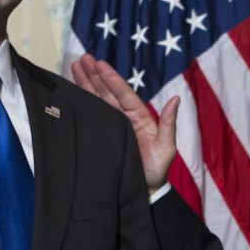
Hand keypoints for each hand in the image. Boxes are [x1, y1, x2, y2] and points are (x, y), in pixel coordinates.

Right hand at [70, 54, 178, 191]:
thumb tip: (176, 99)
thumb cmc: (157, 171)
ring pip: (98, 100)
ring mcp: (113, 125)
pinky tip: (73, 92)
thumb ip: (169, 123)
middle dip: (95, 75)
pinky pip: (92, 115)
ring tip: (75, 67)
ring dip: (86, 84)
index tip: (99, 63)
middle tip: (83, 58)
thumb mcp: (167, 147)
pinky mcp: (103, 135)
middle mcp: (124, 117)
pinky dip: (83, 103)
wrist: (144, 191)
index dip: (111, 78)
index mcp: (139, 117)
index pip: (123, 93)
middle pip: (107, 92)